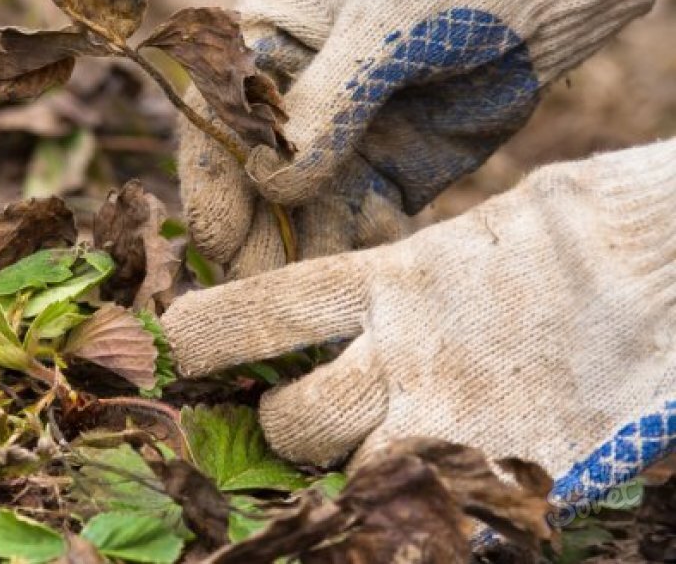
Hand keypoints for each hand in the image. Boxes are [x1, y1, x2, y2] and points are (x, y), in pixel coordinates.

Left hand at [164, 139, 675, 511]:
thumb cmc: (581, 234)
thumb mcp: (472, 233)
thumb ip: (399, 273)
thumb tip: (345, 301)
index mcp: (395, 279)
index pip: (265, 310)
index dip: (207, 332)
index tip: (172, 342)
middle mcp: (414, 356)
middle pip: (296, 423)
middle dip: (284, 430)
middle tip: (298, 418)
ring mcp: (464, 422)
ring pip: (354, 482)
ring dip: (346, 478)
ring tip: (369, 453)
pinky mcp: (519, 474)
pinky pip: (438, 519)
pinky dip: (416, 513)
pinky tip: (425, 489)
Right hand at [179, 0, 655, 275]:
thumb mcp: (384, 26)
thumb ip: (326, 106)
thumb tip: (273, 184)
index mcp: (261, 45)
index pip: (217, 126)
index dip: (213, 187)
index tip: (221, 247)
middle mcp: (289, 99)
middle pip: (251, 183)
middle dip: (254, 237)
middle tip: (260, 294)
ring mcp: (339, 140)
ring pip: (301, 214)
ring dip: (304, 253)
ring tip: (315, 291)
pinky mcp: (387, 172)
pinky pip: (360, 224)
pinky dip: (361, 247)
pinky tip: (371, 259)